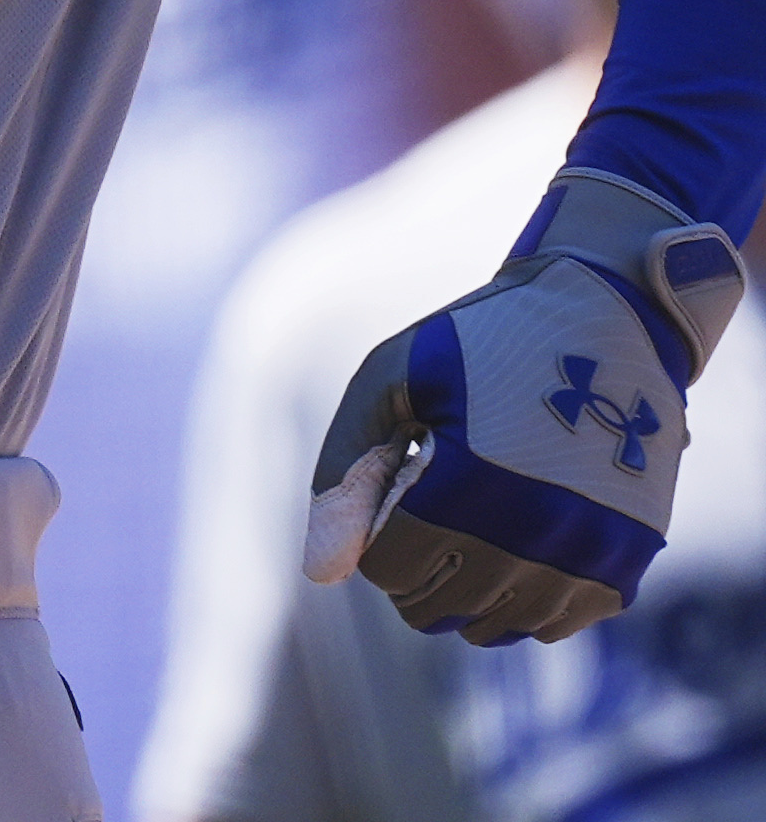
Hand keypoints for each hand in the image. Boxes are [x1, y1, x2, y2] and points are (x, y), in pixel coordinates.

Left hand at [306, 169, 744, 642]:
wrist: (604, 319)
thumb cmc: (480, 342)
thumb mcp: (390, 379)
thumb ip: (346, 473)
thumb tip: (318, 575)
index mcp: (467, 486)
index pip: (388, 570)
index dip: (374, 531)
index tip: (398, 483)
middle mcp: (533, 535)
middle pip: (435, 608)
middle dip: (412, 565)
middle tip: (429, 503)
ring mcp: (586, 557)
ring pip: (495, 626)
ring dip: (467, 587)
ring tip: (470, 521)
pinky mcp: (626, 565)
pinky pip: (553, 624)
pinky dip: (524, 598)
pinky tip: (517, 543)